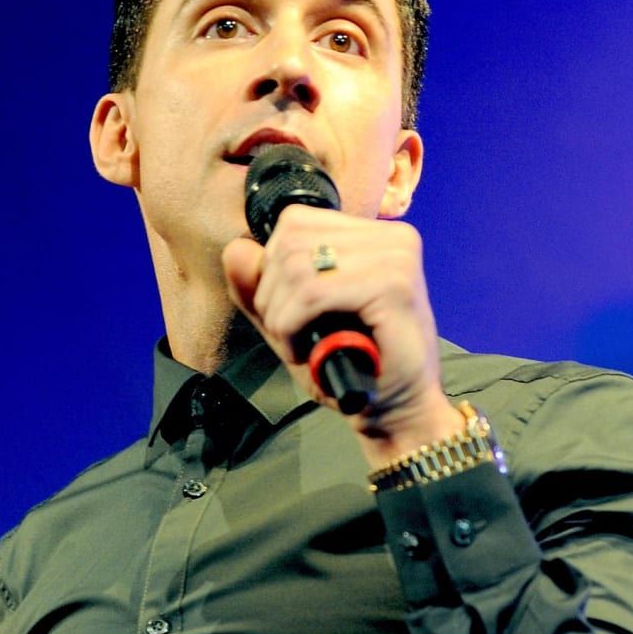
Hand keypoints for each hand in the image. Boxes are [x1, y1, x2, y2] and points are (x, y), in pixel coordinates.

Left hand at [221, 205, 463, 466]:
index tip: (288, 312)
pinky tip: (306, 351)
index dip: (273, 268)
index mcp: (375, 235)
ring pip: (298, 267)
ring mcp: (396, 258)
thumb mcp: (294, 321)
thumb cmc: (353, 366)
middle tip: (292, 336)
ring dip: (282, 316)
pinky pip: (313, 293)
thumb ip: (259, 288)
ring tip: (302, 346)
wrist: (396, 412)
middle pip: (291, 241)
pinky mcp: (393, 286)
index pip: (295, 221)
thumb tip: (235, 250)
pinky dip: (293, 326)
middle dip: (273, 296)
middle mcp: (393, 237)